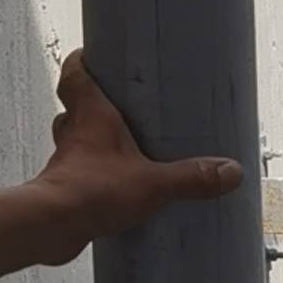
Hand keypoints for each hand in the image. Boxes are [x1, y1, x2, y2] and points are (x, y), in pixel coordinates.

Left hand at [32, 51, 242, 257]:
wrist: (53, 226)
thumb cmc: (92, 190)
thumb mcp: (154, 182)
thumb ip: (192, 177)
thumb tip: (229, 171)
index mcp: (91, 114)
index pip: (76, 73)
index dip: (84, 61)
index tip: (96, 55)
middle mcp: (74, 132)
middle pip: (76, 106)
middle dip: (95, 104)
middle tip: (121, 106)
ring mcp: (66, 161)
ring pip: (76, 139)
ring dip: (93, 140)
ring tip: (124, 148)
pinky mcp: (65, 189)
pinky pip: (80, 173)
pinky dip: (94, 175)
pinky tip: (116, 187)